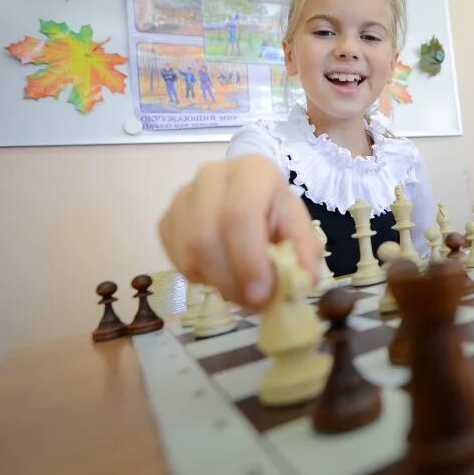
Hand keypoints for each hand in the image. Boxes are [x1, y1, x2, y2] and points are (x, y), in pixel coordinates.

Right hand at [158, 155, 320, 308]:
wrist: (245, 193)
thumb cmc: (273, 209)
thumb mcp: (297, 224)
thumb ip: (304, 250)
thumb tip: (306, 281)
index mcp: (251, 171)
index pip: (240, 214)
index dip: (248, 260)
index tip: (261, 295)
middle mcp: (211, 176)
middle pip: (207, 235)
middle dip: (231, 280)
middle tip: (253, 303)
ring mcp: (183, 197)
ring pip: (188, 250)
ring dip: (216, 282)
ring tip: (241, 292)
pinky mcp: (167, 218)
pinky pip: (176, 258)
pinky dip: (199, 277)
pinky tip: (221, 276)